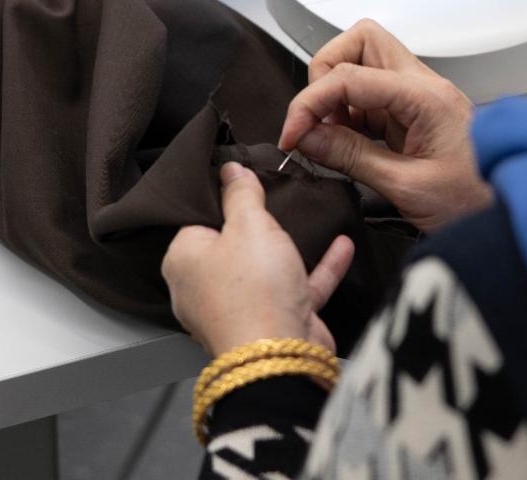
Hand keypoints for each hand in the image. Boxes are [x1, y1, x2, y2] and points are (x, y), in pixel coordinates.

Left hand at [161, 162, 354, 356]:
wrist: (281, 355)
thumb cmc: (254, 291)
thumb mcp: (250, 225)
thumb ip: (242, 194)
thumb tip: (229, 170)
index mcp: (184, 260)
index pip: (196, 220)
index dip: (221, 201)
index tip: (241, 183)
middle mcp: (206, 286)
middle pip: (233, 245)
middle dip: (259, 226)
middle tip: (276, 197)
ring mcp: (240, 306)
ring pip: (266, 267)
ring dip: (291, 247)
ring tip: (309, 219)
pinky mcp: (273, 320)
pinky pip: (296, 286)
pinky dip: (318, 267)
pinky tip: (342, 246)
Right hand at [279, 19, 492, 232]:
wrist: (510, 215)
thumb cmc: (476, 202)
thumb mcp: (407, 187)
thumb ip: (352, 157)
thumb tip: (307, 136)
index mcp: (425, 97)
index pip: (349, 75)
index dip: (310, 102)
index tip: (293, 135)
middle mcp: (423, 86)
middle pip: (361, 42)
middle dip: (326, 73)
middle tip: (316, 119)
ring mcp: (419, 98)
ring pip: (364, 64)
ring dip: (337, 95)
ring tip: (331, 138)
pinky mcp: (415, 115)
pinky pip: (372, 97)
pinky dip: (350, 114)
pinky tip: (347, 144)